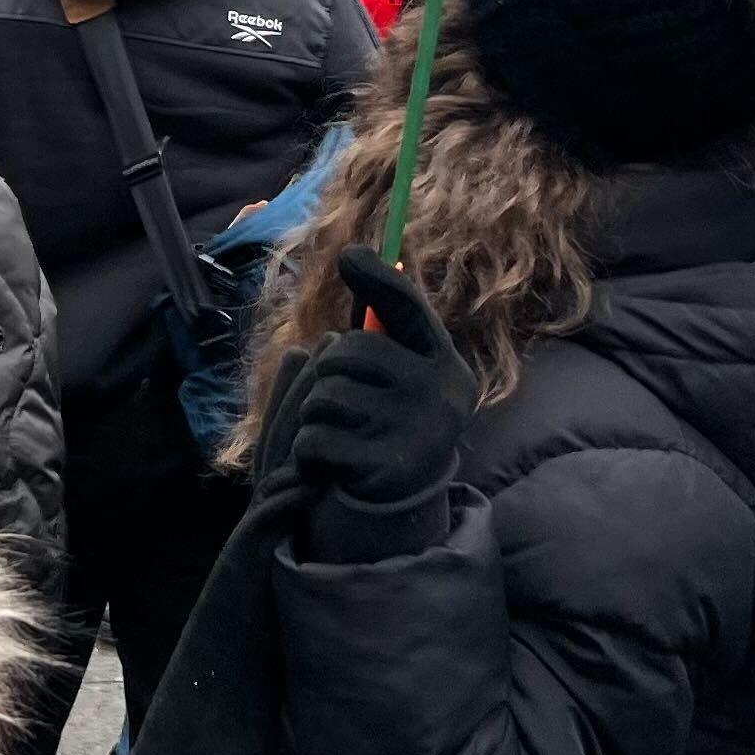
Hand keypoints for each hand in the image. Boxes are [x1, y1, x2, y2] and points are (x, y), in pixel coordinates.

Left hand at [291, 248, 476, 561]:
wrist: (404, 500)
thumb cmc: (391, 417)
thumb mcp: (402, 371)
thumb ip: (385, 323)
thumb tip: (354, 254)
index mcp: (445, 364)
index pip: (408, 309)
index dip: (376, 282)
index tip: (349, 257)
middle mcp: (439, 394)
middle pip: (346, 353)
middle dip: (328, 373)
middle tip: (345, 401)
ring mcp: (414, 433)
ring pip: (325, 396)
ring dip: (317, 414)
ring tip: (343, 432)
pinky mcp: (383, 470)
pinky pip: (314, 439)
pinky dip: (309, 452)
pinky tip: (333, 463)